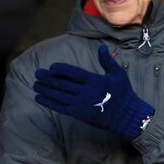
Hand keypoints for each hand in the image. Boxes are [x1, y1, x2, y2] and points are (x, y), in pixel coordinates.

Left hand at [34, 44, 153, 139]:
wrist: (127, 116)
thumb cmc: (124, 93)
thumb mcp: (118, 74)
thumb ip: (107, 61)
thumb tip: (101, 47)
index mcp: (95, 81)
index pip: (74, 73)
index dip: (61, 70)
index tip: (51, 68)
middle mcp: (86, 93)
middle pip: (63, 84)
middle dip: (48, 79)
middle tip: (37, 74)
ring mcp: (82, 104)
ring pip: (59, 96)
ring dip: (46, 90)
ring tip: (35, 85)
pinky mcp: (79, 114)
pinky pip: (61, 107)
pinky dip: (49, 102)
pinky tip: (40, 98)